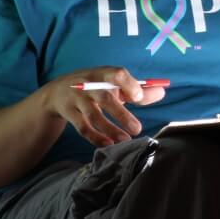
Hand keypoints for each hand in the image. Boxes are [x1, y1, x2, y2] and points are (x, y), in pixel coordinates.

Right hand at [43, 67, 165, 146]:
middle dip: (121, 114)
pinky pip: (82, 127)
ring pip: (93, 115)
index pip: (117, 75)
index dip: (129, 85)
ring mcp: (76, 99)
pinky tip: (108, 144)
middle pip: (105, 98)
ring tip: (125, 140)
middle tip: (137, 129)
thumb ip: (137, 89)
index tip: (139, 98)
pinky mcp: (68, 113)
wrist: (57, 92)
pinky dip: (95, 137)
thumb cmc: (95, 87)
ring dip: (110, 129)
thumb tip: (162, 91)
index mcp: (103, 74)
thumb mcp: (113, 85)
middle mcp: (88, 84)